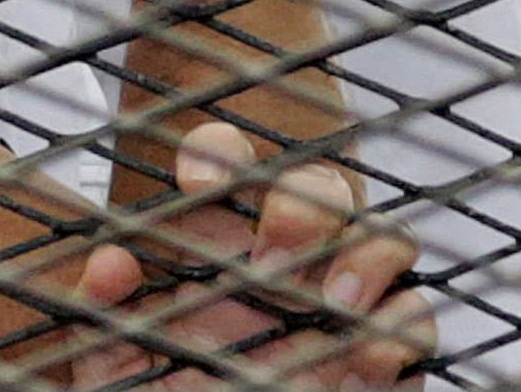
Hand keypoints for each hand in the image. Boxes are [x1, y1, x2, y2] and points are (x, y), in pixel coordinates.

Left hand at [74, 123, 433, 390]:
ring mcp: (346, 302)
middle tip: (268, 260)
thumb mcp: (117, 366)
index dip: (220, 154)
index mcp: (222, 250)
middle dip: (304, 204)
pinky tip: (359, 364)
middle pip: (320, 188)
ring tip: (331, 306)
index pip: (230, 168)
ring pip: (387, 237)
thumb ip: (105, 318)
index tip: (199, 179)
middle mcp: (293, 264)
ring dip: (366, 259)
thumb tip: (110, 266)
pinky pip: (414, 315)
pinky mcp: (385, 352)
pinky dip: (396, 331)